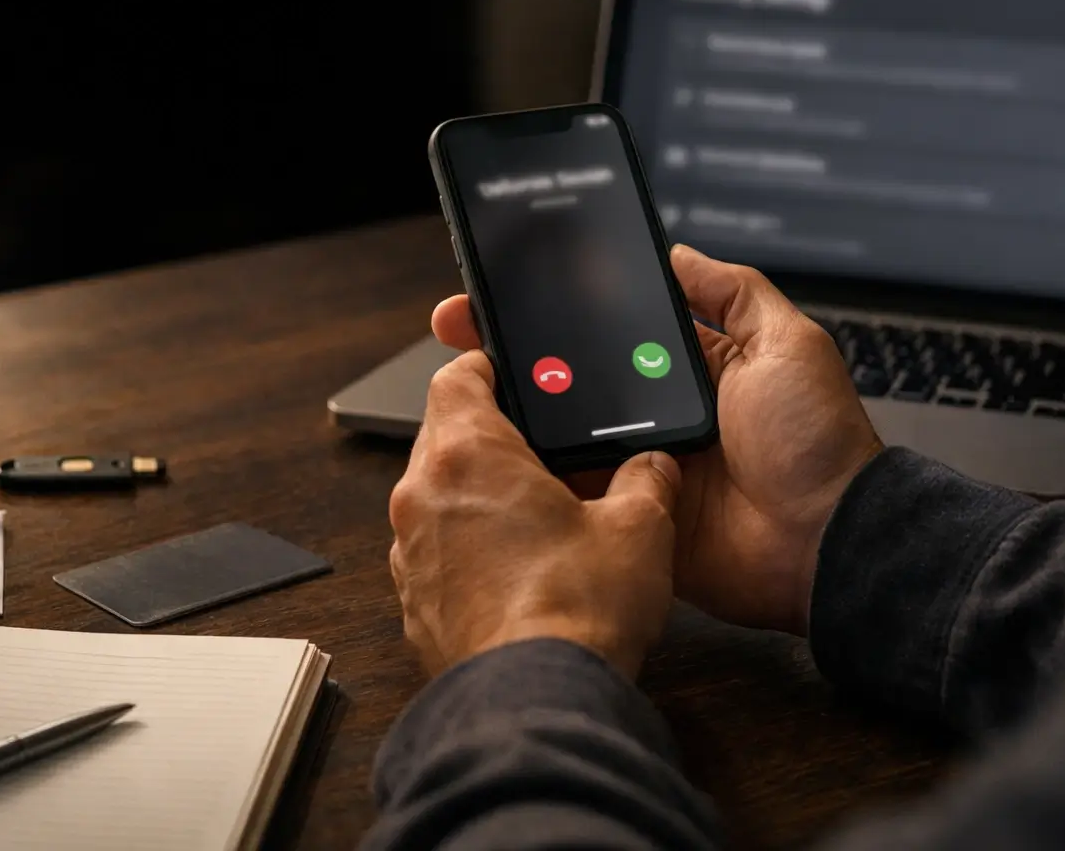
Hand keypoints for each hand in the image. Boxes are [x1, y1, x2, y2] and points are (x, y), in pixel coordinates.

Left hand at [388, 350, 682, 678]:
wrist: (536, 698)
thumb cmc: (576, 610)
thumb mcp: (638, 529)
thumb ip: (646, 480)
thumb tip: (653, 466)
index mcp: (466, 455)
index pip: (455, 377)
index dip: (485, 365)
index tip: (510, 370)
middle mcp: (421, 496)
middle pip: (443, 435)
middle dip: (488, 434)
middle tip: (538, 445)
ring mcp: (410, 552)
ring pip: (436, 496)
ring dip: (475, 496)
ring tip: (533, 513)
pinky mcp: (414, 602)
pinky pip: (435, 552)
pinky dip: (466, 548)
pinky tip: (516, 570)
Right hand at [429, 245, 882, 635]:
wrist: (823, 542)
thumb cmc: (816, 444)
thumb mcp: (788, 343)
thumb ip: (735, 292)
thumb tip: (679, 253)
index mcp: (691, 369)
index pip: (611, 328)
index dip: (563, 308)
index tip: (513, 287)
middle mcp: (657, 413)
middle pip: (573, 375)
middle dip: (518, 351)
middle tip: (464, 327)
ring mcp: (636, 464)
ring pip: (560, 428)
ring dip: (516, 407)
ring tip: (469, 378)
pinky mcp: (623, 513)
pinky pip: (568, 487)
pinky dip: (535, 468)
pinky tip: (496, 442)